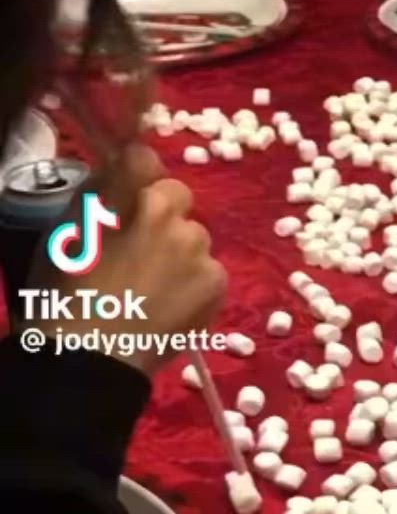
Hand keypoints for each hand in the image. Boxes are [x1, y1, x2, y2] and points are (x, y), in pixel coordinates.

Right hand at [57, 146, 226, 376]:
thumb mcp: (65, 231)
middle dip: (162, 215)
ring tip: (154, 287)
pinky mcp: (216, 280)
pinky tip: (171, 305)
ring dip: (180, 252)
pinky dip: (195, 284)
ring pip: (194, 237)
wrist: (90, 355)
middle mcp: (168, 212)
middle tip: (140, 252)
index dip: (135, 178)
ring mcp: (197, 247)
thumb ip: (98, 194)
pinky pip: (209, 270)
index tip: (127, 200)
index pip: (142, 158)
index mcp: (126, 193)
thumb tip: (121, 171)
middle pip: (175, 197)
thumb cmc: (64, 292)